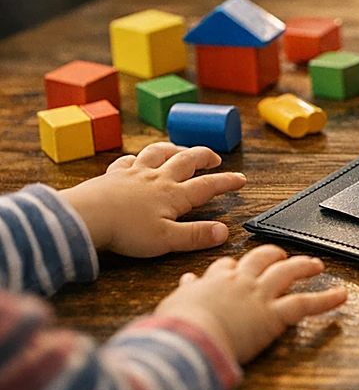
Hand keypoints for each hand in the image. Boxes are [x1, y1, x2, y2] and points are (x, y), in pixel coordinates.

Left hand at [59, 142, 245, 256]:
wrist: (86, 216)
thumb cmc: (125, 231)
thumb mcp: (166, 240)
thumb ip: (196, 236)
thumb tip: (224, 232)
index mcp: (174, 195)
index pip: (207, 186)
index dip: (227, 182)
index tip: (240, 179)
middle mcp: (158, 178)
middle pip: (186, 160)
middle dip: (204, 156)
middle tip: (215, 157)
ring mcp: (134, 173)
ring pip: (159, 153)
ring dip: (173, 149)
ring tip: (181, 149)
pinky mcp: (113, 175)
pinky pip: (128, 160)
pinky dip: (136, 158)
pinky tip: (137, 160)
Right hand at [155, 244, 347, 363]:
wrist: (190, 337)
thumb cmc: (179, 326)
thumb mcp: (175, 303)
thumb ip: (186, 291)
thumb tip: (187, 281)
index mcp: (215, 281)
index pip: (228, 265)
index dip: (237, 265)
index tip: (239, 266)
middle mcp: (241, 282)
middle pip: (261, 259)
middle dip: (274, 254)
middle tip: (283, 255)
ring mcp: (259, 294)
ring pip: (287, 272)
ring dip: (304, 266)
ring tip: (316, 264)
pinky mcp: (273, 313)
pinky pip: (305, 303)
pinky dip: (326, 299)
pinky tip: (341, 295)